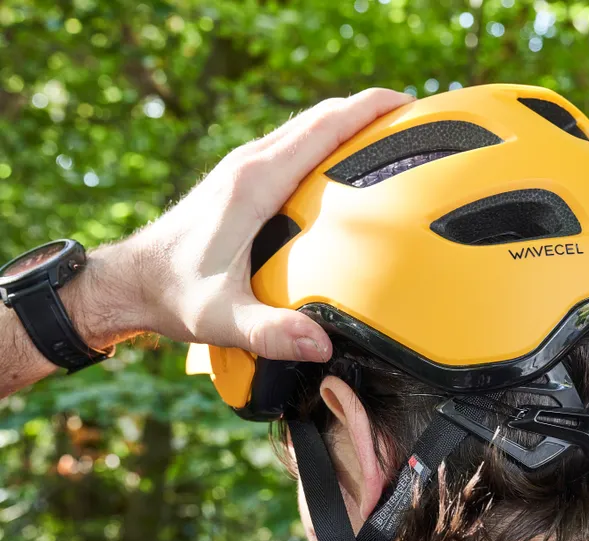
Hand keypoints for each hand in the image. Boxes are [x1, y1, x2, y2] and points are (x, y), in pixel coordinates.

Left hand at [124, 89, 412, 361]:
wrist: (130, 281)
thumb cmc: (174, 294)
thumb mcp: (221, 318)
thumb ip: (270, 332)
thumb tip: (320, 345)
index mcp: (255, 182)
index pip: (322, 127)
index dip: (367, 109)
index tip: (407, 104)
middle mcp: (250, 163)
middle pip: (321, 118)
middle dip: (370, 111)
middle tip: (415, 122)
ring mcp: (245, 168)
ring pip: (308, 128)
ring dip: (350, 124)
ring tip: (393, 139)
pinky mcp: (243, 180)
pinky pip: (296, 146)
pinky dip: (329, 143)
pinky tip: (349, 169)